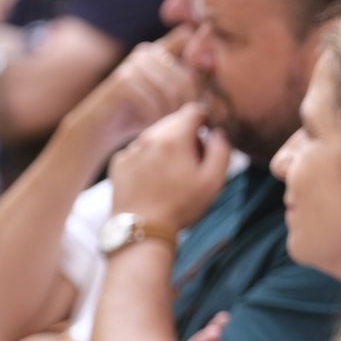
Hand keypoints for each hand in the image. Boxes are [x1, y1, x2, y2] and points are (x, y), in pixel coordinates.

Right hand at [66, 28, 198, 159]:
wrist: (100, 128)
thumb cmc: (140, 115)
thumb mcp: (169, 99)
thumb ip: (189, 87)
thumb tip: (215, 86)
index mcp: (161, 51)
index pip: (189, 38)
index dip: (202, 50)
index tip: (205, 85)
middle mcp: (148, 52)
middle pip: (187, 77)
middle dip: (191, 104)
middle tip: (191, 124)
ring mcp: (134, 64)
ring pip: (172, 90)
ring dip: (175, 115)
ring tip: (171, 128)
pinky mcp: (122, 81)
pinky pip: (153, 102)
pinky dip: (158, 119)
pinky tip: (154, 128)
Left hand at [109, 103, 231, 230]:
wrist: (142, 229)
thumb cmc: (181, 206)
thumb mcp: (213, 181)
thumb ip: (221, 150)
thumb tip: (219, 132)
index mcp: (173, 138)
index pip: (193, 111)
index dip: (204, 120)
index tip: (208, 137)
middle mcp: (148, 137)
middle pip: (173, 122)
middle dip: (187, 136)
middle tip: (192, 163)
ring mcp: (131, 149)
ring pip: (155, 136)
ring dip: (167, 147)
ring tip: (172, 176)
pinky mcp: (118, 162)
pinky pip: (139, 151)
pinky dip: (149, 159)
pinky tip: (154, 181)